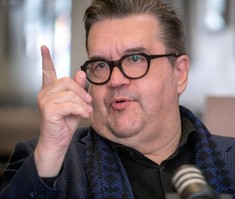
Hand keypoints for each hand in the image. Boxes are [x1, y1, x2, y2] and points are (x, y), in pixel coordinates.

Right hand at [34, 46, 92, 176]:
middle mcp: (45, 93)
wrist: (58, 141)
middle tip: (88, 102)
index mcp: (50, 90)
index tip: (44, 47)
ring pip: (70, 94)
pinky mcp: (48, 110)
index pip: (47, 71)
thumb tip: (81, 72)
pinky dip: (80, 110)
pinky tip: (83, 115)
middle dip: (81, 91)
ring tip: (87, 111)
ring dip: (82, 103)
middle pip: (66, 81)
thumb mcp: (75, 104)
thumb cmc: (66, 123)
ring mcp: (45, 101)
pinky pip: (69, 105)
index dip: (46, 59)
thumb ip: (78, 89)